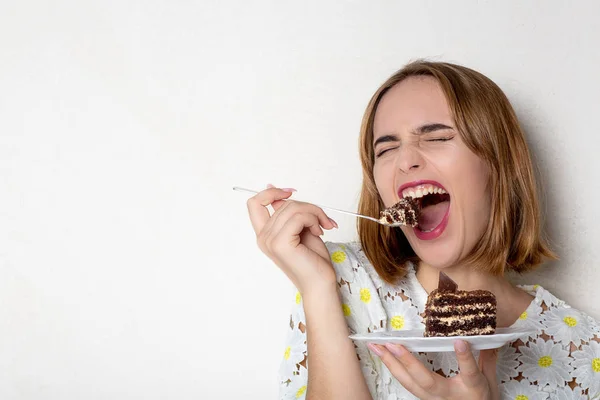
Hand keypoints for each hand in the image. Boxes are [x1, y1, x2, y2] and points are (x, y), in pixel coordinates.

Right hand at [246, 185, 337, 295]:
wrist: (320, 283)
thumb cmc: (313, 260)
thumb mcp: (300, 229)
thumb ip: (289, 213)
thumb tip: (277, 190)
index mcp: (264, 234)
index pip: (254, 203)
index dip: (272, 192)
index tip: (290, 193)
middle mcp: (263, 237)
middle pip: (283, 203)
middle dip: (308, 206)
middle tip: (323, 219)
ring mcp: (270, 241)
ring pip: (293, 208)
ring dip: (314, 213)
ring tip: (323, 226)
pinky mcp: (280, 243)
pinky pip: (298, 217)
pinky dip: (313, 220)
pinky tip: (318, 232)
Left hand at [367, 340, 498, 399]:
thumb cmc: (482, 398)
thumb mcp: (490, 380)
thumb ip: (487, 358)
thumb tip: (491, 336)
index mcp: (471, 389)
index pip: (469, 372)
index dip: (464, 358)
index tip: (459, 341)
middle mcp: (448, 396)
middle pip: (427, 381)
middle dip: (408, 362)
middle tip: (392, 344)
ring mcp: (433, 399)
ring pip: (409, 383)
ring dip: (391, 364)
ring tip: (376, 346)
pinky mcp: (423, 398)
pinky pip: (405, 384)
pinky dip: (392, 369)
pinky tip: (382, 356)